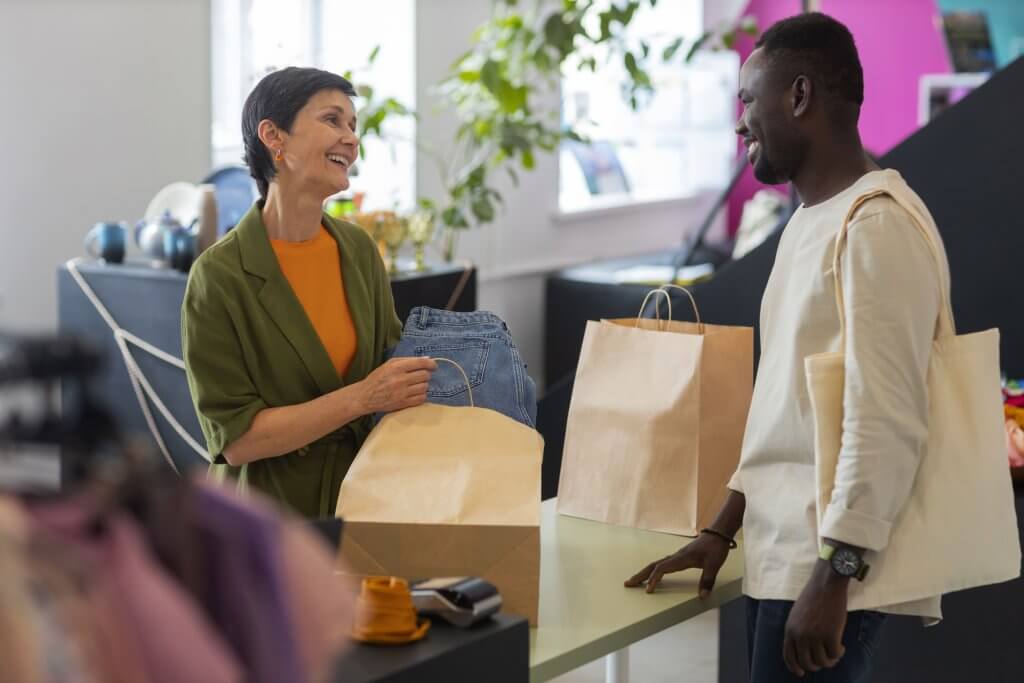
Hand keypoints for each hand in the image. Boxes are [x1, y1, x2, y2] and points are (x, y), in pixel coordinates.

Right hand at [357, 357, 436, 414]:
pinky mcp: (403, 403)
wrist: (366, 396)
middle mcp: (400, 379)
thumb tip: (427, 359)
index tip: (434, 366)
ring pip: (425, 387)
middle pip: (425, 376)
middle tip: (421, 376)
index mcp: (397, 367)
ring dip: (423, 385)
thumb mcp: (389, 364)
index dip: (431, 364)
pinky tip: (415, 393)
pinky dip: (421, 395)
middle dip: (425, 375)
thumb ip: (408, 360)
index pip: (421, 363)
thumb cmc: (378, 378)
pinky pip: (421, 399)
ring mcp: (402, 393)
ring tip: (416, 385)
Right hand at [624, 532, 730, 595]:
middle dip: (640, 575)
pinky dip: (653, 571)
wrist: (718, 534)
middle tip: (627, 583)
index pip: (661, 568)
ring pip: (656, 564)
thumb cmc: (715, 548)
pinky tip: (653, 576)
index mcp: (681, 559)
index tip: (648, 591)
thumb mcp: (714, 565)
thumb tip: (702, 597)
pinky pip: (662, 564)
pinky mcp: (679, 557)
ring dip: (644, 572)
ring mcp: (676, 556)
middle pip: (653, 565)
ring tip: (635, 581)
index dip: (653, 579)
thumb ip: (707, 581)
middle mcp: (675, 557)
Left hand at [783, 561, 848, 676]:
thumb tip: (803, 651)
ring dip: (830, 660)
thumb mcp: (796, 615)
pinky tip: (841, 647)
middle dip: (817, 665)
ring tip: (835, 652)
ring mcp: (815, 636)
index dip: (795, 668)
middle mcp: (800, 635)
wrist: (826, 585)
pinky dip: (839, 653)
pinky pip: (835, 654)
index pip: (789, 656)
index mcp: (790, 630)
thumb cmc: (813, 597)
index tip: (801, 673)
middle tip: (825, 660)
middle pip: (807, 663)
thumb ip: (797, 631)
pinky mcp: (831, 635)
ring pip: (823, 661)